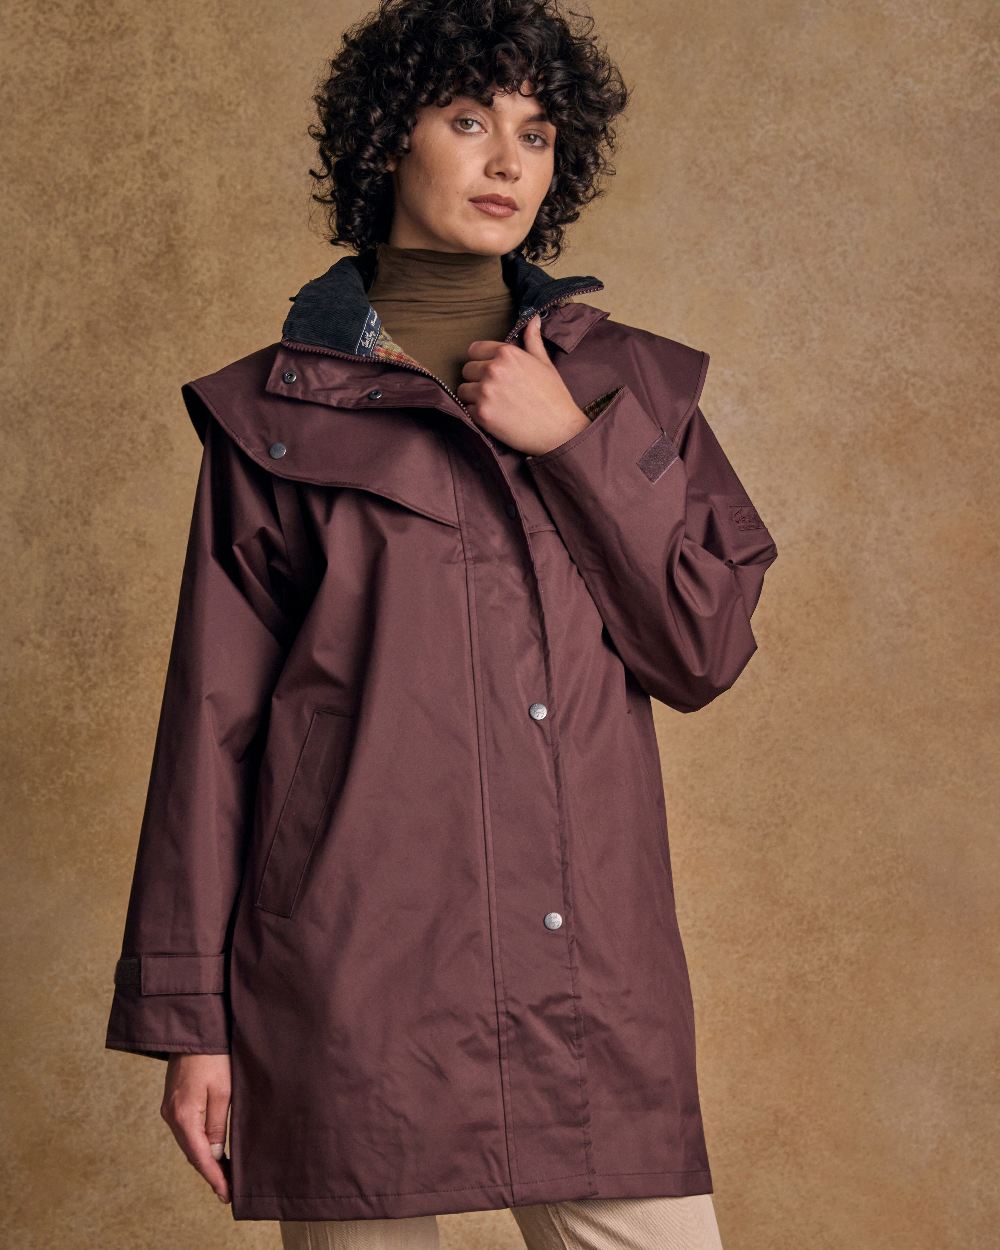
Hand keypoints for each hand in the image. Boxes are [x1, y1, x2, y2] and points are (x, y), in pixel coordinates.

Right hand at [161, 1053, 232, 1203]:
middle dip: (210, 1172)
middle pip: (191, 1153)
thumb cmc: (213, 1057)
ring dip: (204, 1159)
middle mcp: (171, 1116)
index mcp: (183, 1116)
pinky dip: (198, 1144)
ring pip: (188, 1143)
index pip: (199, 1157)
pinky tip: (211, 1149)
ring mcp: (170, 1109)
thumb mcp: (223, 1091)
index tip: (227, 1195)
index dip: (214, 1178)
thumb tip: (213, 1155)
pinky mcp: (173, 1102)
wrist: (193, 1029)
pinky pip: (186, 1131)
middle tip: (228, 1190)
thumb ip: (218, 1126)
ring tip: (224, 1174)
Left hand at [457, 314, 590, 455]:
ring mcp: (485, 392)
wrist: (559, 430)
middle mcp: (493, 369)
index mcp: (506, 353)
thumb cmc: (553, 396)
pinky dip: (477, 414)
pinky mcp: (482, 414)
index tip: (491, 371)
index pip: (474, 350)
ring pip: (463, 390)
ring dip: (474, 397)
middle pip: (466, 370)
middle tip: (496, 391)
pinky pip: (467, 409)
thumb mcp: (544, 363)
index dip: (481, 360)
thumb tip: (534, 319)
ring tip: (495, 404)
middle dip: (477, 379)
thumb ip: (532, 340)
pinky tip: (495, 416)